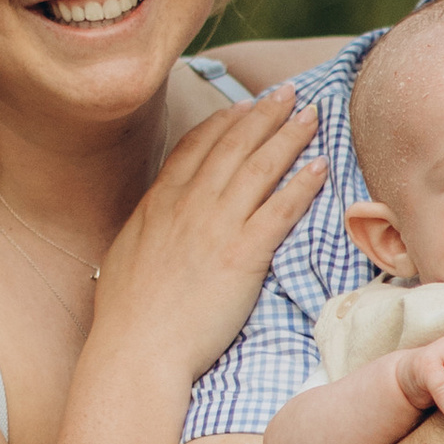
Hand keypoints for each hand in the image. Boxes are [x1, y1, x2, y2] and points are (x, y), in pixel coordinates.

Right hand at [95, 87, 327, 382]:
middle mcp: (188, 205)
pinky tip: (320, 165)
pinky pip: (280, 210)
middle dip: (264, 114)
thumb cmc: (126, 316)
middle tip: (288, 93)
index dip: (223, 122)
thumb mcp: (124, 256)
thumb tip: (150, 221)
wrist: (136, 350)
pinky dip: (302, 183)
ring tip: (312, 115)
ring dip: (288, 136)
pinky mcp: (242, 255)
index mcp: (158, 204)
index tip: (243, 105)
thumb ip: (144, 229)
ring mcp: (215, 227)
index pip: (195, 147)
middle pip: (233, 146)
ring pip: (260, 167)